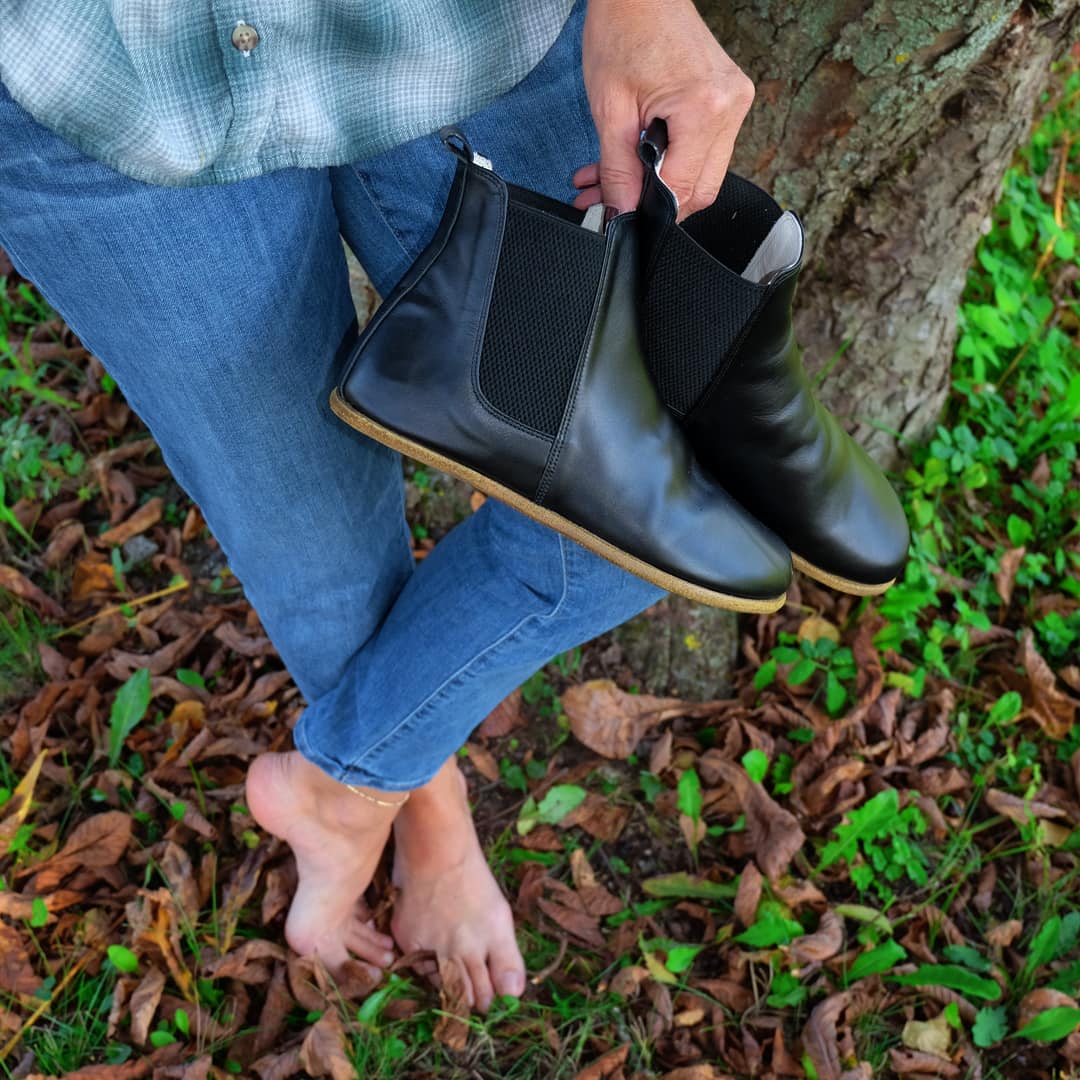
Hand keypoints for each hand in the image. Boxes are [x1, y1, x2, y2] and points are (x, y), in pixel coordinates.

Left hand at [575, 0, 754, 220]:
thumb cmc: (623, 31)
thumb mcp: (610, 110)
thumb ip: (618, 169)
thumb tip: (621, 213)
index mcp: (705, 109)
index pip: (683, 189)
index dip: (651, 210)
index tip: (622, 216)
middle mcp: (730, 108)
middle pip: (702, 188)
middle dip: (659, 203)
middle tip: (618, 201)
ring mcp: (735, 103)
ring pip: (704, 173)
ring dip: (662, 184)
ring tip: (615, 178)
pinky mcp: (728, 100)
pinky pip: (705, 149)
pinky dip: (673, 160)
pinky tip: (639, 158)